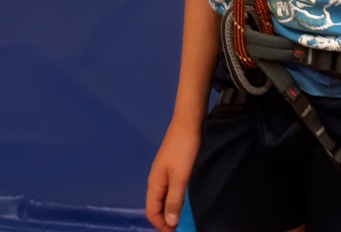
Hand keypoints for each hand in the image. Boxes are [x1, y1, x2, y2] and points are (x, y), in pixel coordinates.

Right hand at [145, 117, 200, 231]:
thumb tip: (169, 221)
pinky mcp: (174, 165)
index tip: (176, 231)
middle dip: (166, 219)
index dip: (161, 225)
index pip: (151, 212)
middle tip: (182, 226)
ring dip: (173, 208)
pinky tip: (188, 198)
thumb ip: (174, 199)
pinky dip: (177, 197)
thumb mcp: (180, 176)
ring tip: (186, 215)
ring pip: (165, 196)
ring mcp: (165, 171)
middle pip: (157, 206)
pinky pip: (172, 187)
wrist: (189, 120)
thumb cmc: (184, 148)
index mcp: (154, 183)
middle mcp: (156, 178)